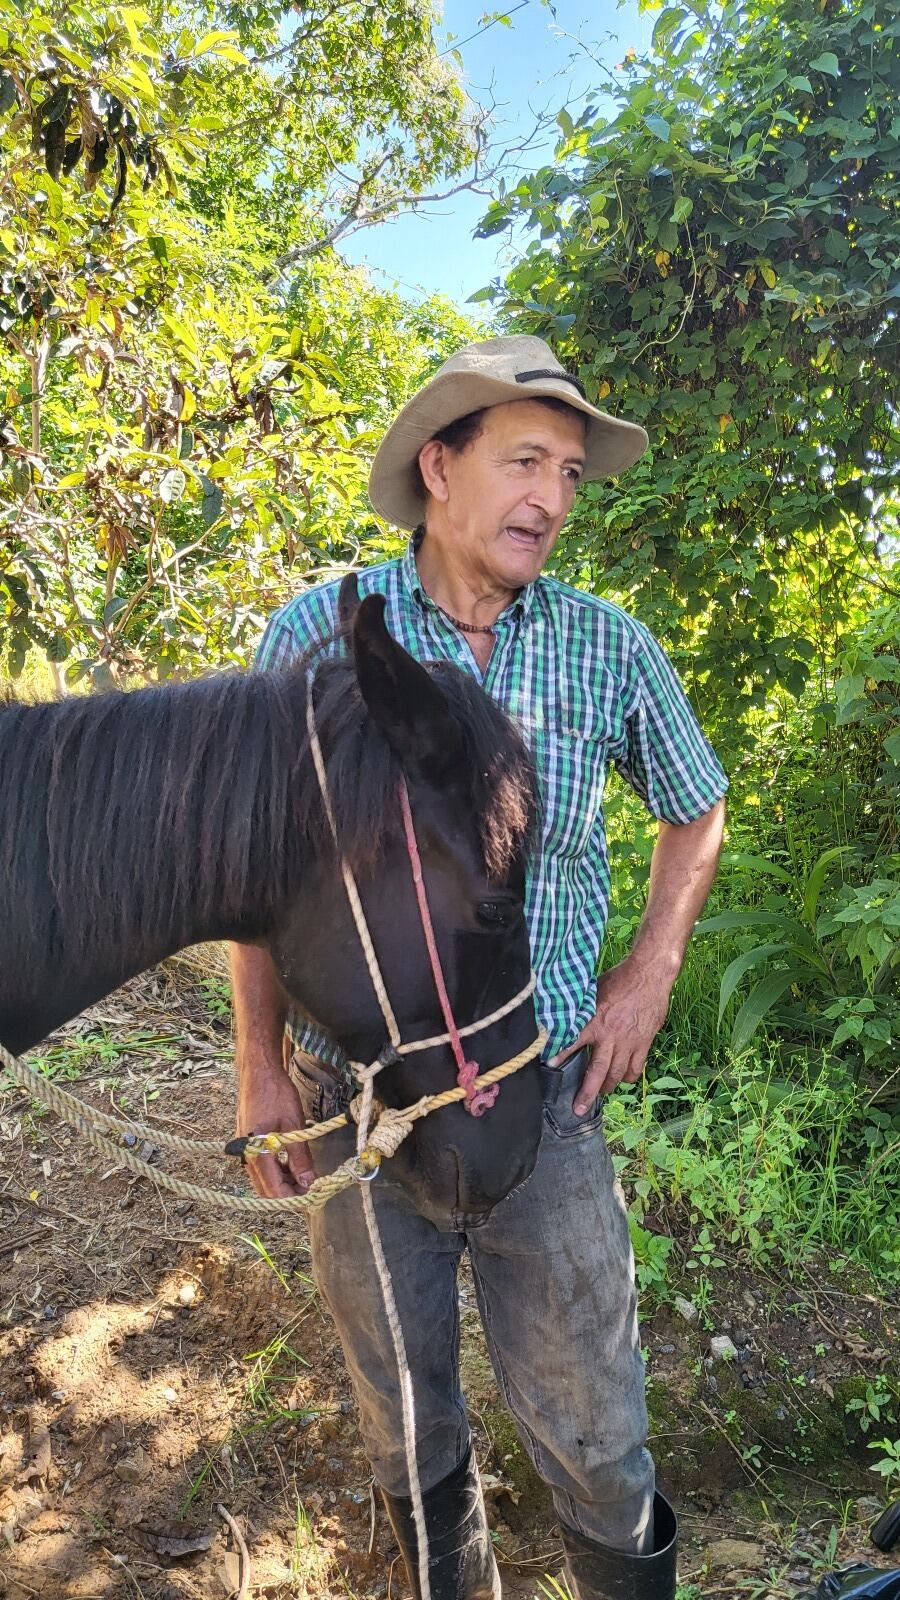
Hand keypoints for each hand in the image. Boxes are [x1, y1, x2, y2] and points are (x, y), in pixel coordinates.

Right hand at [236, 1054, 315, 1198]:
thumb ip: (299, 1157)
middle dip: (288, 1195)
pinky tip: (293, 1166)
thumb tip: (308, 1182)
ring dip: (283, 1183)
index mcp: (255, 1152)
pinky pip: (261, 1166)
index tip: (312, 1201)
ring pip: (263, 1179)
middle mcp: (246, 1155)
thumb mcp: (293, 1125)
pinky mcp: (247, 1143)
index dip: (293, 1200)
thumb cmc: (276, 1093)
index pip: (273, 1190)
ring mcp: (244, 1150)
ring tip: (306, 1179)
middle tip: (312, 1192)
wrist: (258, 1071)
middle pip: (266, 1189)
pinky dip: (277, 1170)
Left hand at [548, 957, 672, 1112]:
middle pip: (597, 1071)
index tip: (549, 1067)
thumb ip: (582, 1008)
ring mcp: (629, 1042)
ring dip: (607, 1087)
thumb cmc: (619, 979)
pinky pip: (636, 1067)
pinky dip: (629, 1077)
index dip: (560, 1056)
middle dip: (587, 1093)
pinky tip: (623, 1079)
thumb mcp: (593, 990)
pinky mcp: (644, 1042)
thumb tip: (567, 1016)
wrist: (649, 975)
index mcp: (594, 1021)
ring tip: (600, 1094)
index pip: (573, 1042)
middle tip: (578, 1109)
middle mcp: (610, 1036)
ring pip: (617, 1074)